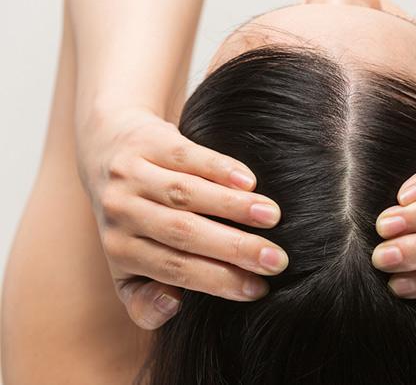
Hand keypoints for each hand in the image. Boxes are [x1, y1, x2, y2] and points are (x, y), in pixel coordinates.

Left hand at [76, 108, 287, 328]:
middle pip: (182, 233)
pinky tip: (249, 182)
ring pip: (186, 194)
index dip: (217, 280)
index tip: (259, 289)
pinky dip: (218, 168)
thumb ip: (144, 301)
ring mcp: (131, 174)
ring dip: (233, 207)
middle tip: (276, 260)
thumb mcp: (127, 265)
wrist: (107, 150)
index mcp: (120, 249)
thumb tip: (173, 306)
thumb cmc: (134, 218)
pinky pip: (186, 156)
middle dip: (234, 248)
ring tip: (273, 217)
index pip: (173, 269)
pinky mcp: (147, 141)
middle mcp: (121, 211)